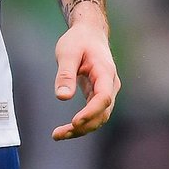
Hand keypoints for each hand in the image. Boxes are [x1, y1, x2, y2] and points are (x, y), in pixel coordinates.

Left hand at [51, 24, 119, 139]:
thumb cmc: (78, 40)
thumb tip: (62, 98)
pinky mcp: (98, 96)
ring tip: (57, 135)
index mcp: (105, 73)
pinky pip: (93, 114)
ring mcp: (106, 92)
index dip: (91, 112)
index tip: (74, 122)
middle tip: (59, 134)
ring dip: (81, 129)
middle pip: (102, 113)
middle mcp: (110, 85)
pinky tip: (65, 130)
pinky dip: (81, 124)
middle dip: (83, 126)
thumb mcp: (67, 52)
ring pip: (99, 118)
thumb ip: (65, 74)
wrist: (89, 33)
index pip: (103, 98)